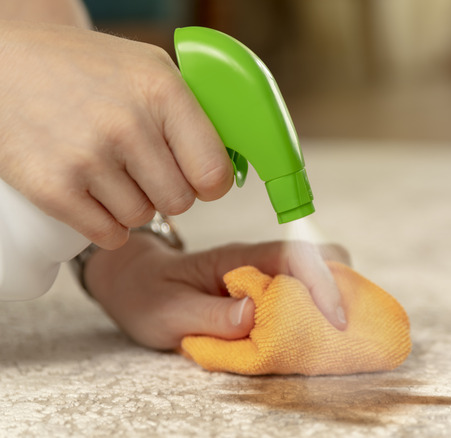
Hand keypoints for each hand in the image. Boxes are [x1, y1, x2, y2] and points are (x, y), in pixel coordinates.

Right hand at [0, 20, 232, 249]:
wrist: (4, 65)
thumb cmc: (86, 69)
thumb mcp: (150, 69)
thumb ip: (193, 113)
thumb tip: (232, 163)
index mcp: (162, 92)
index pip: (214, 172)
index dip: (209, 181)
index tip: (197, 176)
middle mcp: (128, 125)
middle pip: (180, 201)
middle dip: (168, 190)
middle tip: (143, 167)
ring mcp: (88, 159)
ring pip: (143, 217)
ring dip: (132, 203)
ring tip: (108, 169)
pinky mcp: (54, 188)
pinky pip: (109, 235)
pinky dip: (106, 223)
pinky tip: (92, 193)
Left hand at [84, 232, 350, 349]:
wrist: (136, 282)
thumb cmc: (149, 295)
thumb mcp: (168, 312)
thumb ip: (210, 315)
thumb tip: (255, 314)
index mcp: (237, 259)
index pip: (293, 256)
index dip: (321, 283)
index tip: (336, 319)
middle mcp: (259, 261)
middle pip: (320, 258)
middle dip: (343, 288)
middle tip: (348, 327)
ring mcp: (267, 274)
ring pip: (319, 275)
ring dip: (335, 301)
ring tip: (339, 335)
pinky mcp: (269, 291)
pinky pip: (306, 294)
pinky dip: (320, 312)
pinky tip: (318, 335)